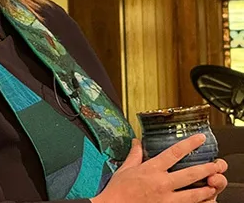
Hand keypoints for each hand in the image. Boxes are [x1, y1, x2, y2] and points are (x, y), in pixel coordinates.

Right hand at [91, 135, 226, 202]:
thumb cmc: (118, 190)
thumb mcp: (125, 169)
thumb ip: (135, 155)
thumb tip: (137, 142)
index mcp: (151, 170)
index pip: (174, 153)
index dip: (189, 144)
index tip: (199, 139)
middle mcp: (162, 183)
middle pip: (190, 174)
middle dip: (207, 169)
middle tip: (217, 165)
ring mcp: (166, 199)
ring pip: (194, 194)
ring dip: (207, 190)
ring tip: (214, 186)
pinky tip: (203, 201)